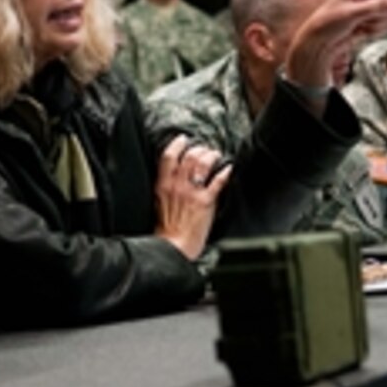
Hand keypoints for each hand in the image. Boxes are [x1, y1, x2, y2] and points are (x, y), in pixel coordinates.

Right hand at [153, 135, 230, 259]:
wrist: (172, 247)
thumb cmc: (164, 229)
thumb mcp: (157, 203)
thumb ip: (164, 187)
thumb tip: (171, 176)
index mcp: (162, 185)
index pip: (169, 156)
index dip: (178, 144)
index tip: (183, 139)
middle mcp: (177, 185)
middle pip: (189, 156)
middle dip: (199, 148)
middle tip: (204, 149)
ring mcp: (192, 192)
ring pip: (203, 163)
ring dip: (211, 155)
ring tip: (216, 155)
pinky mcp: (206, 202)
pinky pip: (218, 181)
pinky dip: (225, 171)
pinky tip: (229, 168)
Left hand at [286, 0, 386, 93]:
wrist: (321, 42)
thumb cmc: (328, 23)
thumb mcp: (349, 14)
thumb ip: (372, 7)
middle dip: (384, 11)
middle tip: (362, 18)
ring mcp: (375, 3)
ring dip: (378, 22)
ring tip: (358, 25)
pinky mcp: (376, 16)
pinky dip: (376, 30)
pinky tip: (360, 30)